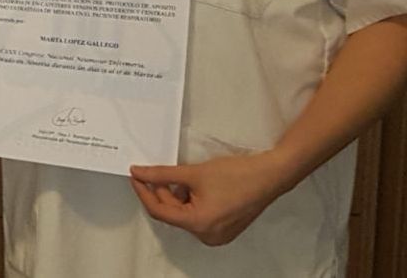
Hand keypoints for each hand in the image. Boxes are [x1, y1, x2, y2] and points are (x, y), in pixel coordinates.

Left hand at [129, 153, 288, 245]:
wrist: (270, 175)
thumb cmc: (239, 175)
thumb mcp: (193, 172)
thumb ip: (162, 174)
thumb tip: (141, 173)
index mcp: (199, 224)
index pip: (160, 211)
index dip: (144, 192)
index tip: (136, 177)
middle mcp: (207, 235)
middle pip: (172, 214)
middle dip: (162, 193)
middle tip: (156, 173)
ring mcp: (217, 234)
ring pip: (184, 215)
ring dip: (177, 197)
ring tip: (181, 178)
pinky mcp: (224, 229)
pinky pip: (198, 217)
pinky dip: (190, 202)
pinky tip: (193, 186)